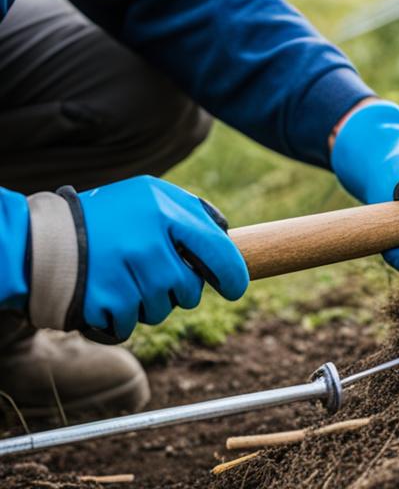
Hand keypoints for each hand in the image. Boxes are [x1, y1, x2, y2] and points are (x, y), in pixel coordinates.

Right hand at [24, 176, 247, 341]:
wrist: (42, 238)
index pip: (219, 251)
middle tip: (156, 273)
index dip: (233, 275)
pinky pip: (132, 324)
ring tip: (127, 278)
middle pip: (190, 290)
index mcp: (165, 213)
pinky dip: (123, 316)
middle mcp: (148, 245)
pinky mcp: (105, 302)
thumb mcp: (150, 194)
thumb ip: (191, 211)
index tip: (235, 288)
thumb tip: (227, 235)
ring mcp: (126, 275)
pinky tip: (108, 293)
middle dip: (180, 289)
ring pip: (162, 311)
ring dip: (151, 303)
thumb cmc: (108, 215)